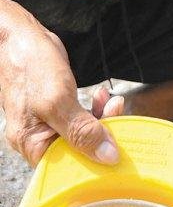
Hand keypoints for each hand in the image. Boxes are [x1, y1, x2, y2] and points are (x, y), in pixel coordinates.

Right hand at [0, 1, 123, 165]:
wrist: (21, 38)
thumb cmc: (32, 67)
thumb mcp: (58, 101)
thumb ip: (81, 131)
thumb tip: (107, 157)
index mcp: (32, 144)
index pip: (69, 168)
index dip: (95, 160)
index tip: (117, 145)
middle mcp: (38, 138)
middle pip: (77, 151)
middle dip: (102, 134)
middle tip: (117, 112)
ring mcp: (46, 123)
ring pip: (81, 133)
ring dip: (101, 119)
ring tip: (112, 101)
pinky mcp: (56, 109)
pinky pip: (79, 118)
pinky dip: (93, 109)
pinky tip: (100, 95)